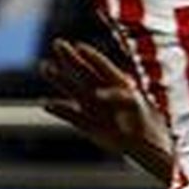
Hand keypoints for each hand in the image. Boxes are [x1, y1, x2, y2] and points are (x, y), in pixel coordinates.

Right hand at [40, 39, 166, 162]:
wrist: (142, 145)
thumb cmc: (143, 123)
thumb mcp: (134, 105)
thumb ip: (118, 97)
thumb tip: (97, 94)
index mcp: (118, 85)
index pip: (102, 65)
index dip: (91, 56)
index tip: (79, 46)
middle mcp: (103, 93)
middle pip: (84, 72)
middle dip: (71, 58)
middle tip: (58, 43)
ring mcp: (94, 108)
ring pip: (74, 90)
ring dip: (59, 79)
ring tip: (45, 66)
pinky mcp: (88, 125)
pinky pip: (71, 115)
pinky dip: (59, 110)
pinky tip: (46, 103)